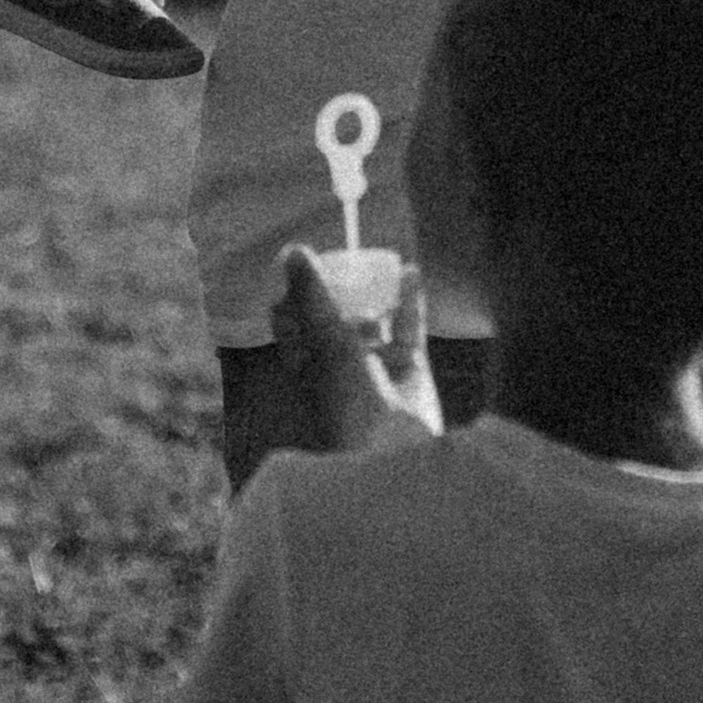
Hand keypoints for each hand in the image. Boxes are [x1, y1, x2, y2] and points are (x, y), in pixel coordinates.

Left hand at [270, 250, 442, 451]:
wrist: (395, 452)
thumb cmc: (348, 403)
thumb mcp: (325, 342)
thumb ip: (312, 296)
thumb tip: (292, 250)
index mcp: (306, 365)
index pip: (293, 320)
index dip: (294, 290)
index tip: (299, 255)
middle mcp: (339, 365)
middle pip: (335, 315)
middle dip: (339, 286)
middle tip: (344, 250)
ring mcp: (376, 366)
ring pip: (374, 318)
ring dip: (376, 290)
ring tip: (379, 258)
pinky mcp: (410, 367)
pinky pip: (408, 326)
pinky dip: (409, 300)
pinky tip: (410, 273)